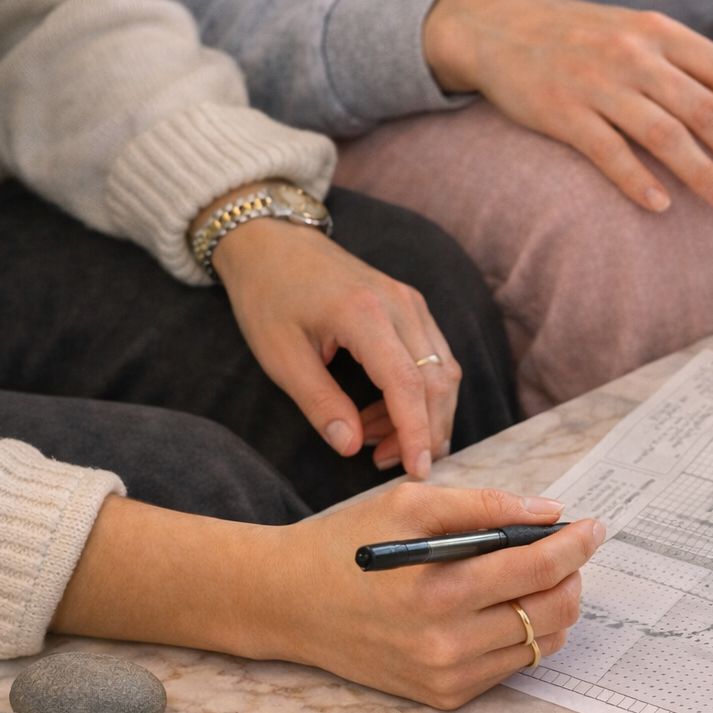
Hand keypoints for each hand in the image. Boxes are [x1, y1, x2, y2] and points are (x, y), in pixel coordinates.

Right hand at [52, 487, 605, 708]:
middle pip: (550, 612)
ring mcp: (445, 676)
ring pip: (540, 643)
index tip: (593, 527)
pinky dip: (525, 635)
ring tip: (542, 575)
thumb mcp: (409, 504)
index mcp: (437, 589)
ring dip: (555, 606)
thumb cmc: (350, 544)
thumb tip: (547, 511)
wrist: (290, 603)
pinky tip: (509, 607)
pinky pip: (511, 666)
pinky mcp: (442, 695)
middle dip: (571, 575)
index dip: (575, 545)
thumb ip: (482, 505)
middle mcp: (444, 642)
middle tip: (569, 550)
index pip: (536, 570)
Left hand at [209, 213, 460, 478]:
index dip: (416, 433)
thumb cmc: (268, 295)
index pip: (407, 385)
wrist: (272, 241)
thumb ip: (319, 404)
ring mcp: (411, 302)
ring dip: (423, 415)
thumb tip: (350, 448)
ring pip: (443, 372)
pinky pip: (434, 358)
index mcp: (364, 315)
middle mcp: (400, 305)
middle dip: (423, 431)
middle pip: (437, 382)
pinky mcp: (412, 305)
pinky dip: (420, 393)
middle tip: (386, 462)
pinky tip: (384, 412)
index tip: (418, 472)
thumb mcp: (280, 357)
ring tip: (378, 441)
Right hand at [423, 0, 712, 212]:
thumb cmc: (576, 38)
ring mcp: (598, 84)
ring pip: (666, 134)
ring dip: (703, 174)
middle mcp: (634, 55)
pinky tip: (662, 206)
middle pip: (707, 109)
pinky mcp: (562, 113)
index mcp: (659, 33)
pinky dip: (639, 181)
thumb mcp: (632, 32)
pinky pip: (609, 152)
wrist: (496, 28)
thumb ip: (678, 61)